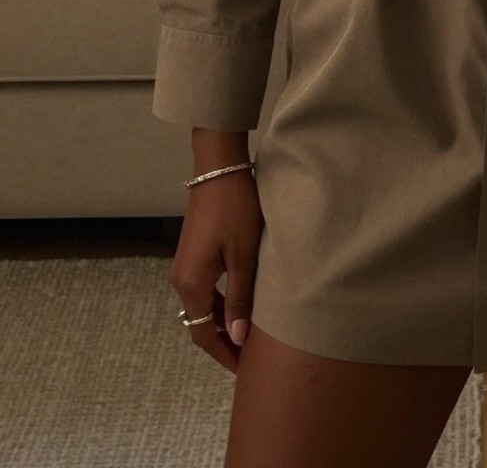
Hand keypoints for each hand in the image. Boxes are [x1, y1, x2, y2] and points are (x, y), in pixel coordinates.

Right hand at [169, 168, 263, 374]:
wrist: (218, 170)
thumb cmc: (235, 209)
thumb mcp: (243, 256)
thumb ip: (240, 298)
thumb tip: (239, 338)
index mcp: (191, 283)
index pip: (203, 333)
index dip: (223, 354)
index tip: (245, 371)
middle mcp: (181, 279)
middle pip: (200, 323)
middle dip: (223, 343)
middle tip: (251, 358)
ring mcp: (184, 266)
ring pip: (201, 307)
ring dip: (221, 324)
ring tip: (248, 337)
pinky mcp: (192, 254)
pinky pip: (203, 290)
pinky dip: (219, 305)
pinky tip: (238, 306)